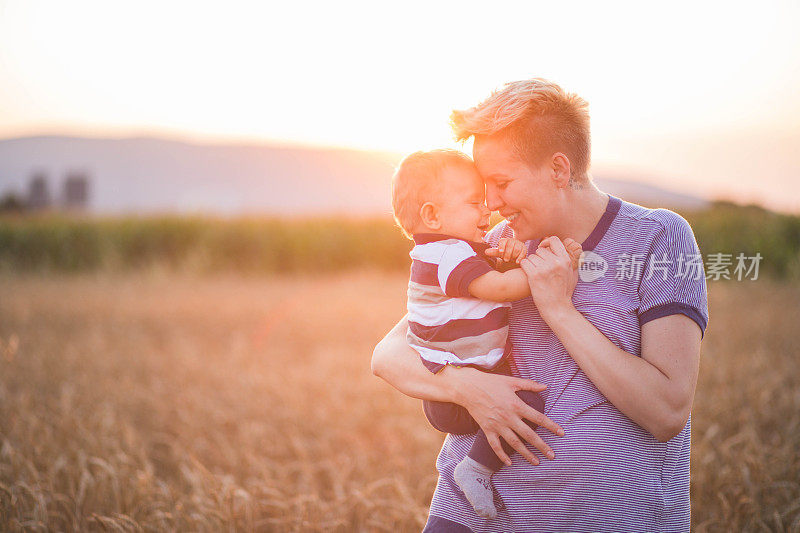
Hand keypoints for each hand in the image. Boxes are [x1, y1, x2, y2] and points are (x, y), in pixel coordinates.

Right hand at [444, 365, 563, 465]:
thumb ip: (529, 385)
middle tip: (552, 455)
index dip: (551, 426)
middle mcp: (509, 417)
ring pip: (514, 443)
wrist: (469, 388)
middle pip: (529, 435)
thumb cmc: (491, 382)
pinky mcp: (487, 429)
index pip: (538, 418)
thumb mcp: (511, 381)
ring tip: (536, 462)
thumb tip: (545, 386)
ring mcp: (498, 425)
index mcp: (517, 405)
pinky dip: (501, 455)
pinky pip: (495, 446)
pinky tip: (509, 463)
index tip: (561, 433)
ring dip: (526, 454)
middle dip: (542, 446)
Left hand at [485, 237, 526, 263]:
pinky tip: (517, 262)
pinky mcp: (524, 248)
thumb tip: (485, 252)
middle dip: (508, 253)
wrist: (515, 256)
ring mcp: (519, 244)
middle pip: (510, 245)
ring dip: (513, 255)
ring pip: (517, 248)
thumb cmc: (506, 254)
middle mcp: (512, 240)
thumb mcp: (499, 253)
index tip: (500, 252)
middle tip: (506, 260)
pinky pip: (523, 252)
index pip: (503, 242)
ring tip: (511, 260)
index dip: (501, 247)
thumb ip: (493, 252)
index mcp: (504, 241)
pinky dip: (520, 257)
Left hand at [520, 236, 578, 321]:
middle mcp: (556, 262)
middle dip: (538, 258)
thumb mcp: (573, 274)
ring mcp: (544, 269)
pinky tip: (529, 274)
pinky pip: (524, 262)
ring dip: (532, 264)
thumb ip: (572, 260)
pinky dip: (524, 267)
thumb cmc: (564, 292)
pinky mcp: (534, 275)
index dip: (546, 242)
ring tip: (537, 274)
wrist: (557, 308)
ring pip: (531, 257)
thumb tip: (576, 248)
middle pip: (540, 250)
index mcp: (565, 260)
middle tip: (541, 269)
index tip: (543, 248)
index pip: (554, 240)